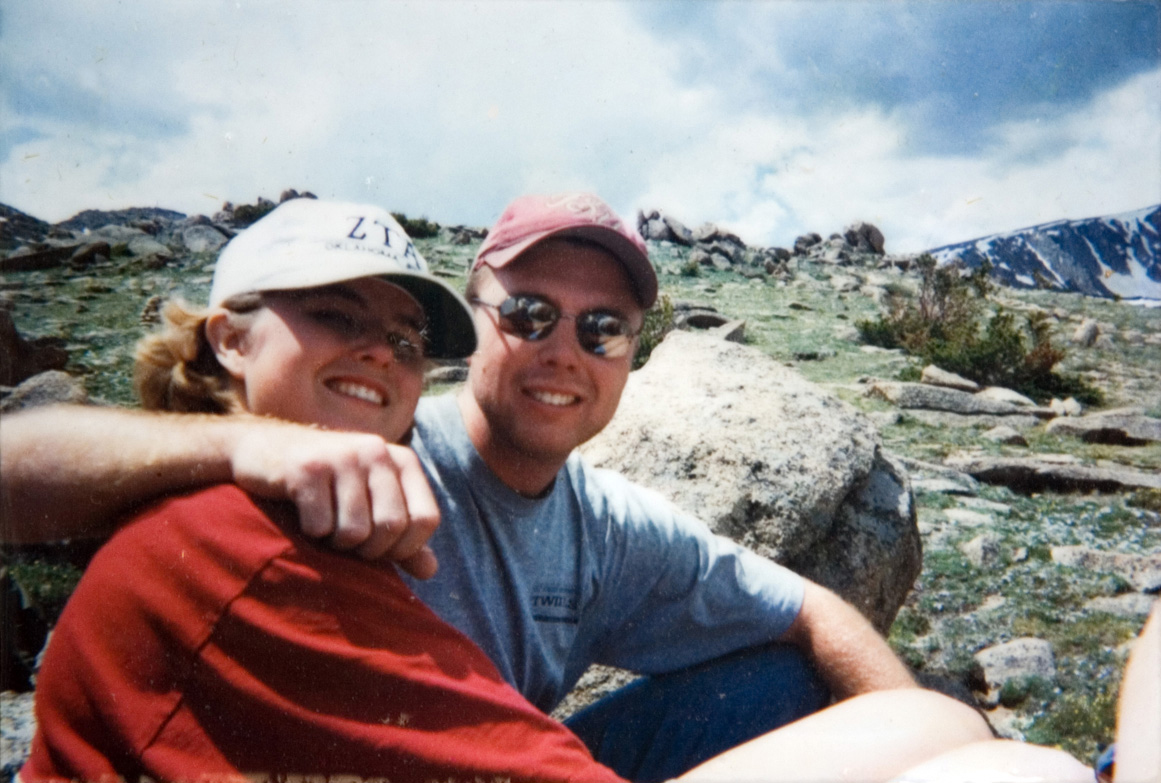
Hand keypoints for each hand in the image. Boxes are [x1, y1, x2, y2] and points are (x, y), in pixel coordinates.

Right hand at [229, 419, 439, 577]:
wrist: (264, 450)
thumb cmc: (327, 487)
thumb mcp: (370, 506)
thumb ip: (401, 538)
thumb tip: (430, 570)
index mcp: (402, 461)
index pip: (425, 519)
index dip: (405, 548)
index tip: (380, 549)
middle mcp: (376, 451)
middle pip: (391, 527)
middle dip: (367, 549)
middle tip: (346, 540)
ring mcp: (341, 456)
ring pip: (354, 531)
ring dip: (335, 542)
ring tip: (325, 524)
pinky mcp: (306, 468)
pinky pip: (320, 526)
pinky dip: (311, 533)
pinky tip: (303, 513)